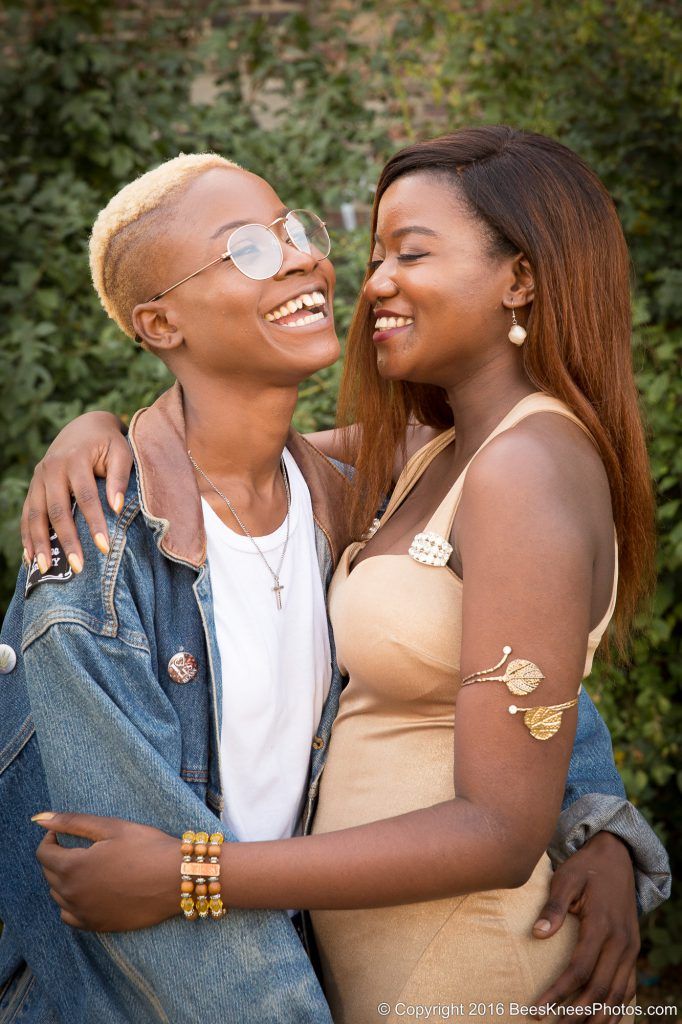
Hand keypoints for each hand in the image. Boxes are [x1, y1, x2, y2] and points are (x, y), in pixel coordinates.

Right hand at [21, 411, 131, 572]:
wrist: (85, 427)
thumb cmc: (109, 443)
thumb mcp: (121, 452)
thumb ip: (119, 477)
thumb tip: (117, 507)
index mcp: (75, 460)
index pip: (86, 497)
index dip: (94, 523)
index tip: (104, 548)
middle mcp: (52, 469)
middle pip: (57, 510)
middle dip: (66, 541)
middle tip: (77, 568)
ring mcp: (39, 478)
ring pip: (36, 514)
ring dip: (39, 543)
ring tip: (45, 569)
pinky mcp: (34, 486)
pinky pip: (27, 513)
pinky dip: (27, 536)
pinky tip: (30, 557)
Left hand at [34, 811, 178, 931]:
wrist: (177, 879)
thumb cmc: (146, 847)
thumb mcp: (110, 827)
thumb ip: (72, 822)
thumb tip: (39, 818)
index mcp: (73, 867)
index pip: (43, 853)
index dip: (52, 839)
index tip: (65, 833)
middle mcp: (72, 894)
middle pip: (49, 874)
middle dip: (58, 857)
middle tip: (81, 846)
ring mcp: (84, 913)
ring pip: (58, 896)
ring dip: (64, 879)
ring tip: (88, 866)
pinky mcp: (97, 925)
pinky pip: (70, 916)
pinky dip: (72, 903)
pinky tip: (89, 891)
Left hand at [533, 831, 638, 1019]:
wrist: (616, 857)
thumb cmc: (585, 867)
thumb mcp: (565, 878)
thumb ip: (553, 907)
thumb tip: (537, 934)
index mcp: (602, 926)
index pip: (579, 970)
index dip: (558, 993)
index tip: (537, 1008)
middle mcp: (621, 942)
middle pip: (600, 989)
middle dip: (577, 1013)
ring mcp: (630, 948)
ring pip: (618, 994)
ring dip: (599, 1017)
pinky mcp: (632, 950)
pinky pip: (629, 986)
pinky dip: (617, 1007)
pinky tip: (602, 1019)